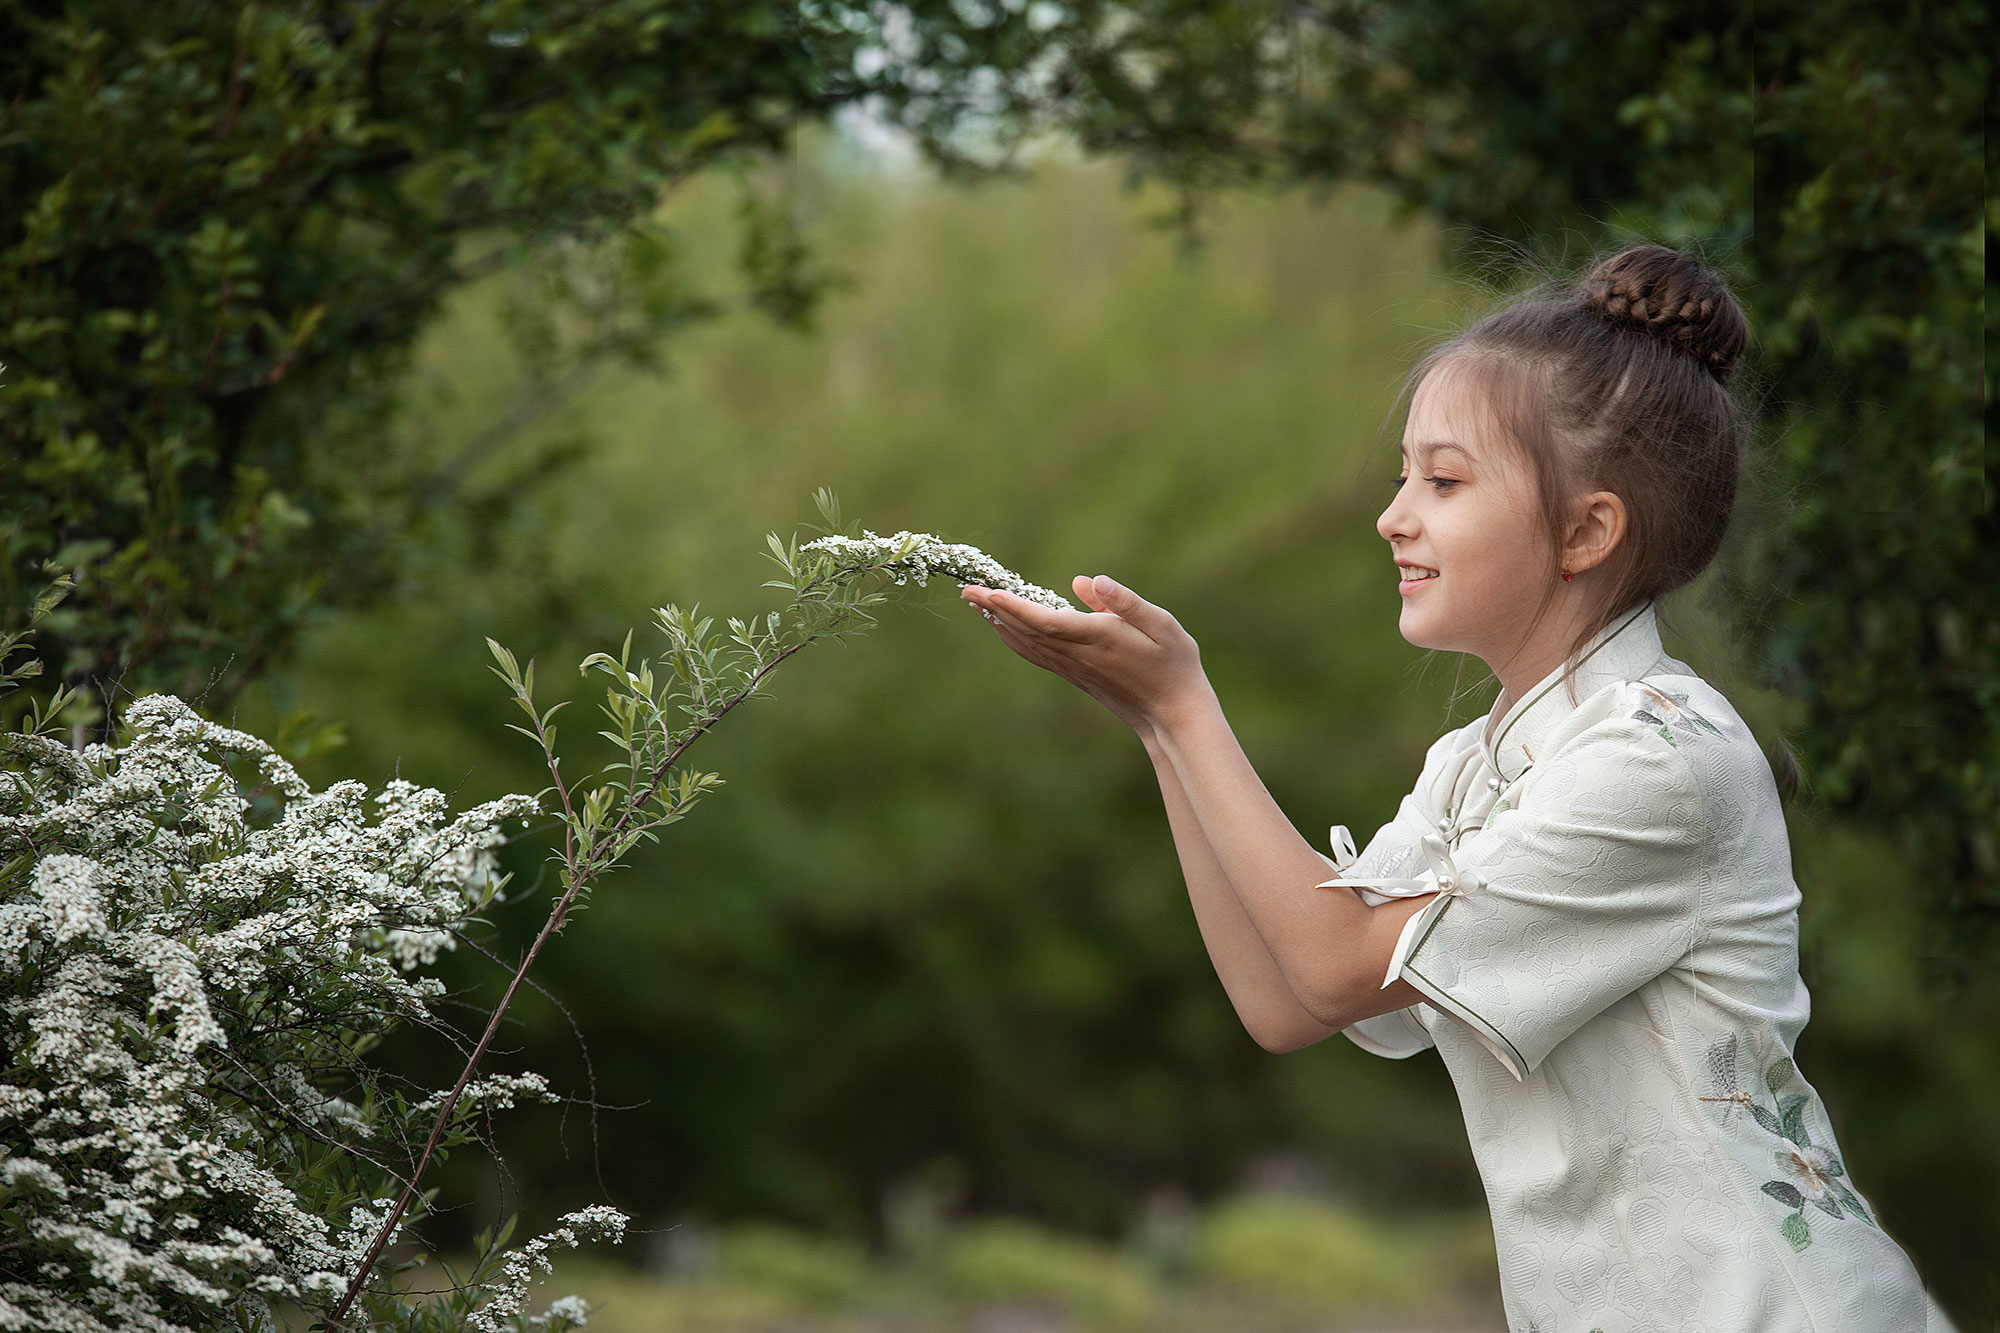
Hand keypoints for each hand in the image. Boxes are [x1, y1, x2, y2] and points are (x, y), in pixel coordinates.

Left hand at [960, 574, 1212, 737]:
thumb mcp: (1162, 625)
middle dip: (994, 609)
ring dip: (999, 623)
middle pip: (1026, 631)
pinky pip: (1035, 654)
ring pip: (1027, 644)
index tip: (988, 591)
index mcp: (1098, 638)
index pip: (1046, 621)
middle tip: (965, 589)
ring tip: (977, 603)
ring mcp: (1074, 667)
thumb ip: (1126, 602)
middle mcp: (1079, 655)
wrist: (1172, 713)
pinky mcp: (1074, 674)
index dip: (1014, 607)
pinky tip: (1005, 628)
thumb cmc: (1174, 665)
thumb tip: (1089, 580)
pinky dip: (1014, 638)